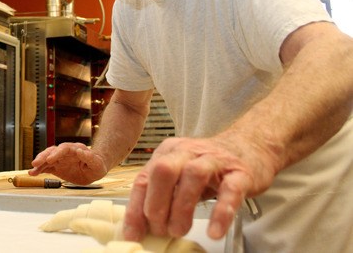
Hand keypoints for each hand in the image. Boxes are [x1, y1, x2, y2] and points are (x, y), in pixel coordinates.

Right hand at [29, 142, 107, 184]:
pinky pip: (46, 167)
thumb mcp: (97, 165)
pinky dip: (39, 170)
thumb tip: (81, 151)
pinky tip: (32, 173)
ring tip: (32, 170)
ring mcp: (60, 159)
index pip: (64, 148)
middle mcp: (65, 153)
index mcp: (75, 150)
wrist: (93, 170)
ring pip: (47, 158)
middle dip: (44, 156)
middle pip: (52, 151)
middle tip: (36, 163)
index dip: (57, 153)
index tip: (50, 159)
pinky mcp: (56, 167)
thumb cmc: (97, 166)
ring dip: (39, 163)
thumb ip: (90, 158)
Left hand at [122, 136, 275, 241]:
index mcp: (168, 152)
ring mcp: (214, 160)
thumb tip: (140, 227)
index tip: (134, 233)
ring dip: (182, 208)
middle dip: (156, 205)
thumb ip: (160, 195)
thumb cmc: (209, 168)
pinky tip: (214, 231)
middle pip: (163, 170)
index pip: (144, 178)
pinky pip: (230, 190)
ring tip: (179, 231)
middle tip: (161, 230)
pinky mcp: (239, 172)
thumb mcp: (180, 176)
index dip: (136, 208)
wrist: (249, 148)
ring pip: (193, 176)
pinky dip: (221, 212)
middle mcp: (187, 151)